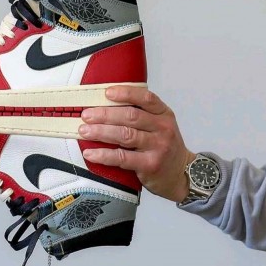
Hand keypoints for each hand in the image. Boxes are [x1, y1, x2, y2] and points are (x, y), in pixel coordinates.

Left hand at [78, 86, 194, 201]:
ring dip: (101, 132)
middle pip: (131, 116)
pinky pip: (122, 158)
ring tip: (84, 131)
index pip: (146, 98)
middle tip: (86, 115)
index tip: (106, 92)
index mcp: (164, 114)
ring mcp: (158, 147)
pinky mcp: (150, 165)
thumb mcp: (160, 125)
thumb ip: (140, 115)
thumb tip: (104, 106)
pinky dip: (104, 155)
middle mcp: (163, 128)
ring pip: (125, 135)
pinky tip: (90, 153)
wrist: (181, 174)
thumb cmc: (163, 146)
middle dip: (105, 114)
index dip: (126, 93)